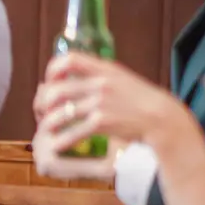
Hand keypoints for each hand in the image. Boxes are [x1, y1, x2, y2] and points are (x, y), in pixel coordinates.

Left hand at [33, 51, 184, 150]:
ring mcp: (101, 102)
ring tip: (45, 132)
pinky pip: (73, 131)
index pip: (69, 59)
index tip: (48, 82)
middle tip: (40, 113)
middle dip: (42, 104)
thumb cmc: (140, 101)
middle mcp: (101, 83)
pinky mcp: (103, 121)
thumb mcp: (121, 79)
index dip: (53, 70)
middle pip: (56, 91)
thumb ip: (97, 76)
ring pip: (60, 113)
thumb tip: (67, 80)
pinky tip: (57, 146)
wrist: (163, 119)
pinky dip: (62, 140)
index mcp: (105, 69)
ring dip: (48, 125)